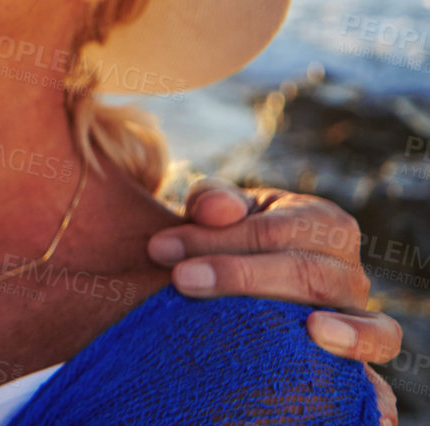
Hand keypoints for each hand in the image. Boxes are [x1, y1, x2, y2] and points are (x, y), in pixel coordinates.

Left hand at [146, 179, 400, 424]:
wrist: (247, 277)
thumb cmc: (233, 240)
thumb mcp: (218, 212)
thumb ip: (212, 201)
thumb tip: (219, 211)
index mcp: (319, 219)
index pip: (269, 229)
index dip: (213, 239)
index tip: (161, 250)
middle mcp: (345, 260)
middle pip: (300, 267)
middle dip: (235, 272)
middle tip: (179, 279)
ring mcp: (355, 302)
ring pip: (328, 300)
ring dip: (274, 306)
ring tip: (233, 316)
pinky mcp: (363, 340)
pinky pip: (381, 340)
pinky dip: (358, 340)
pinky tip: (318, 338)